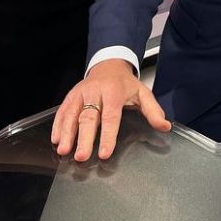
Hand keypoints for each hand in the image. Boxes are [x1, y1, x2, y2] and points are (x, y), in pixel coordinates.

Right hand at [51, 60, 170, 160]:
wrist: (109, 64)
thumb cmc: (125, 83)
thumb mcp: (143, 93)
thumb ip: (153, 111)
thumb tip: (165, 126)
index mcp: (114, 92)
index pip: (110, 117)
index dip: (107, 136)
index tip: (104, 153)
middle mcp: (95, 92)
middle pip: (88, 117)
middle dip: (83, 138)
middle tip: (81, 157)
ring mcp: (81, 93)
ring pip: (71, 114)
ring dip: (67, 133)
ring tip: (64, 151)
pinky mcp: (71, 95)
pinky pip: (62, 110)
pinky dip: (58, 125)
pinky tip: (56, 139)